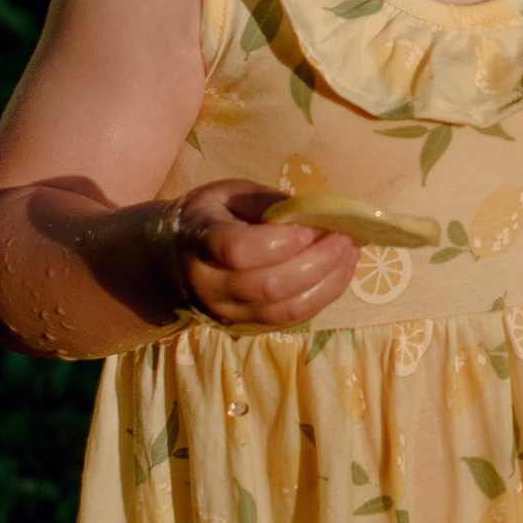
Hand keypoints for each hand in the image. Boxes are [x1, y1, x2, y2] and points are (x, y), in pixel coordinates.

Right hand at [164, 181, 357, 331]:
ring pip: (284, 310)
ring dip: (327, 283)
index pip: (236, 250)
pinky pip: (291, 320)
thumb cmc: (210, 217)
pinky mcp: (247, 328)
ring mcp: (227, 313)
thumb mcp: (229, 194)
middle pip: (268, 286)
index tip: (309, 228)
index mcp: (199, 242)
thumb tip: (314, 213)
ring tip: (350, 254)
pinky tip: (340, 272)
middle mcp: (209, 285)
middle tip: (344, 238)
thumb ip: (267, 202)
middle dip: (317, 262)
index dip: (279, 242)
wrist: (172, 263)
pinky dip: (322, 297)